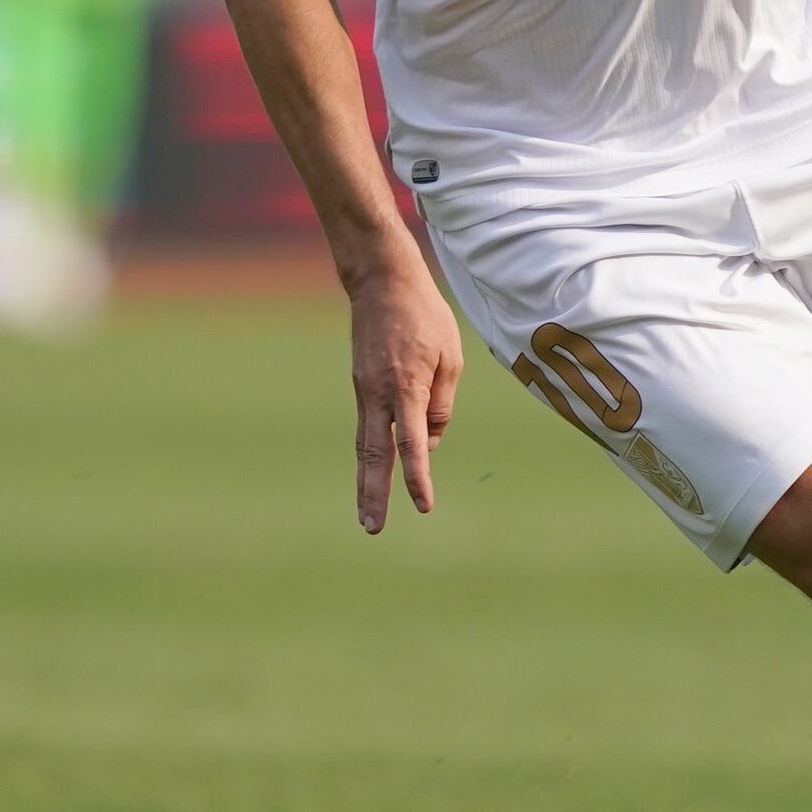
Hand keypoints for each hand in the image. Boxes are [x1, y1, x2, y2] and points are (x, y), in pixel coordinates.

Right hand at [348, 254, 461, 534]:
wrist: (381, 282)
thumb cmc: (425, 317)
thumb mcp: (451, 358)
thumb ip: (441, 404)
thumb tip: (428, 442)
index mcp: (406, 387)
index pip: (412, 444)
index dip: (417, 477)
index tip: (423, 506)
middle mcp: (378, 394)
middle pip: (374, 455)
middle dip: (373, 494)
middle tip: (372, 528)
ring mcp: (364, 390)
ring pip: (364, 445)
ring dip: (365, 482)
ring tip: (367, 515)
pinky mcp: (360, 385)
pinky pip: (366, 426)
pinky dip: (370, 454)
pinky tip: (375, 474)